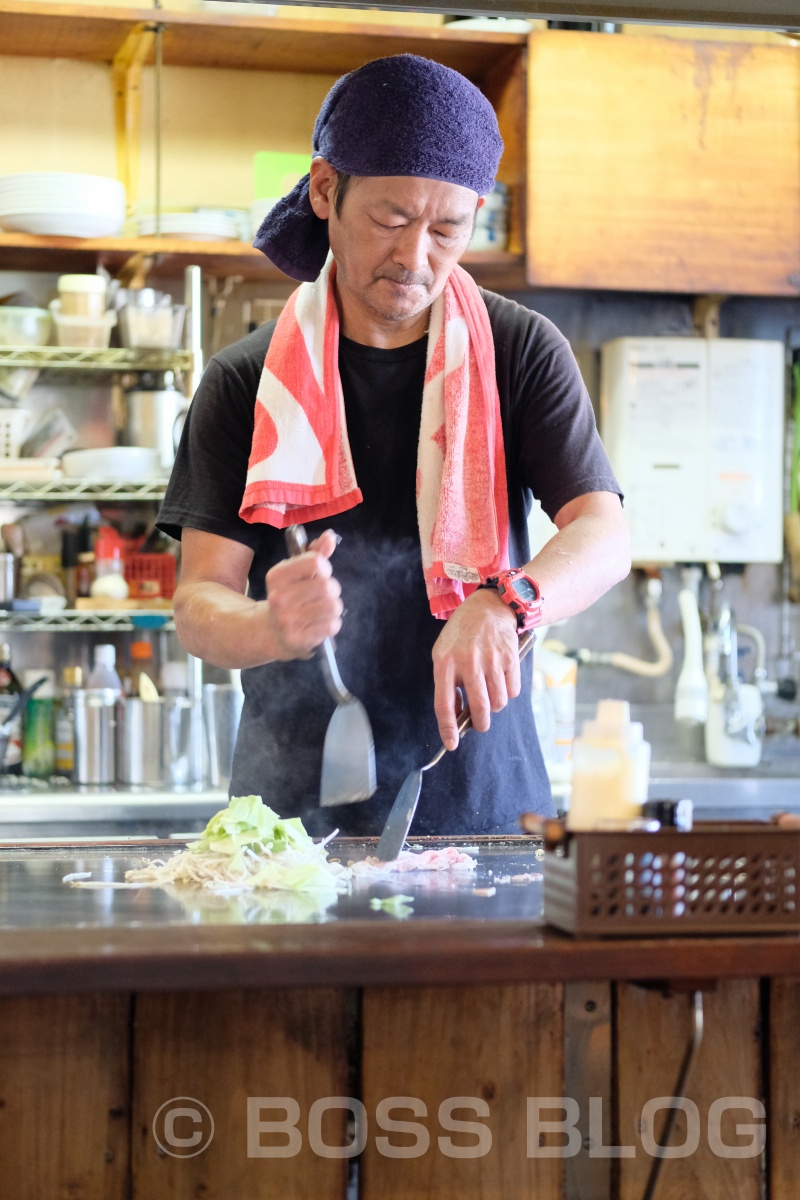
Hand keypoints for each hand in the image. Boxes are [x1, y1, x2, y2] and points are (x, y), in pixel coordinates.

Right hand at [264, 529, 342, 659]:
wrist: (270, 632)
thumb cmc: (290, 597)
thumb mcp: (296, 573)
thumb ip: (315, 553)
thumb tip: (330, 536)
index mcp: (276, 576)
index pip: (316, 562)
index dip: (325, 567)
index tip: (320, 574)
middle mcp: (278, 598)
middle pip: (328, 586)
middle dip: (333, 590)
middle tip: (324, 595)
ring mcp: (287, 620)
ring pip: (333, 606)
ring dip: (334, 608)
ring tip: (323, 610)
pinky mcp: (297, 640)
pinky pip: (332, 626)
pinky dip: (332, 624)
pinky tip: (321, 624)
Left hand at [432, 589, 520, 750]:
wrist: (488, 608)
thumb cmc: (462, 636)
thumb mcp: (444, 654)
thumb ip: (448, 684)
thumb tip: (459, 715)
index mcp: (445, 663)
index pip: (444, 704)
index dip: (448, 729)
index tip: (451, 744)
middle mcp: (468, 662)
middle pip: (479, 709)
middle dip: (481, 723)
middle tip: (480, 722)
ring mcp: (491, 660)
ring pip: (498, 703)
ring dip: (495, 706)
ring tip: (490, 692)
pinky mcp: (510, 658)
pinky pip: (513, 691)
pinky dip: (508, 692)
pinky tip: (501, 679)